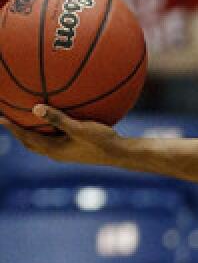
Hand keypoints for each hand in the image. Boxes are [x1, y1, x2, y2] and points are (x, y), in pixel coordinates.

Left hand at [0, 106, 122, 166]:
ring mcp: (65, 153)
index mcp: (53, 150)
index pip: (26, 138)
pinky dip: (46, 132)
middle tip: (7, 120)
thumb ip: (58, 118)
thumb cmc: (101, 141)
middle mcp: (56, 153)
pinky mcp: (74, 150)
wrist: (120, 154)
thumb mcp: (80, 128)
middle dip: (18, 132)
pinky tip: (55, 123)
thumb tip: (35, 108)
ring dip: (31, 133)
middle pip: (30, 143)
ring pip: (41, 143)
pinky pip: (53, 141)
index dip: (13, 128)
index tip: (1, 118)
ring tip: (26, 122)